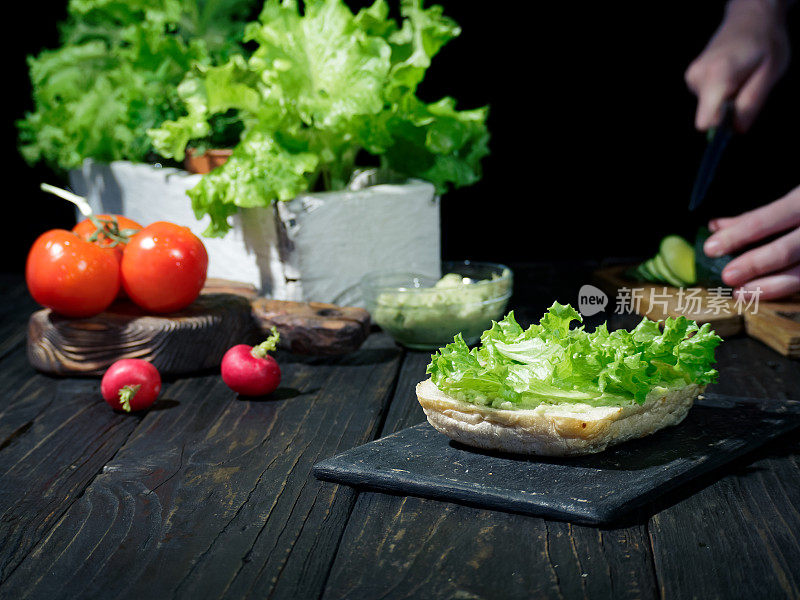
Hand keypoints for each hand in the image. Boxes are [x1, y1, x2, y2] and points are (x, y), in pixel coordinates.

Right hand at [685, 0, 789, 131]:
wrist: (751, 18)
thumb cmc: (765, 42)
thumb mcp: (770, 73)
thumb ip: (752, 102)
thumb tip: (737, 129)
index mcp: (717, 75)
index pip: (705, 119)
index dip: (722, 127)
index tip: (737, 121)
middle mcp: (697, 78)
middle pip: (710, 116)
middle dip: (730, 109)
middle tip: (747, 86)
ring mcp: (691, 78)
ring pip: (709, 108)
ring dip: (728, 100)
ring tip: (742, 77)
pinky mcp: (691, 79)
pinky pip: (707, 99)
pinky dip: (722, 93)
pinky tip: (732, 75)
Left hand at [704, 184, 799, 299]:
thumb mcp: (792, 199)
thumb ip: (755, 216)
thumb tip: (715, 227)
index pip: (766, 220)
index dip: (737, 235)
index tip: (711, 248)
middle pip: (786, 250)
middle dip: (754, 265)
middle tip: (727, 276)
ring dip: (769, 286)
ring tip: (741, 293)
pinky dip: (786, 288)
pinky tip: (766, 294)